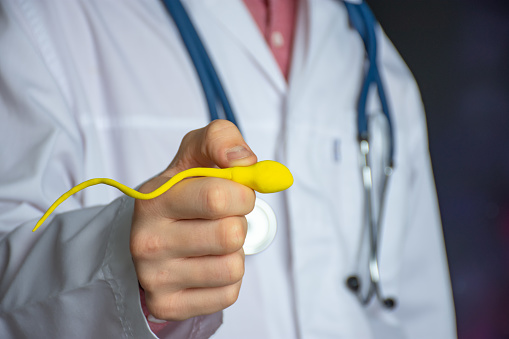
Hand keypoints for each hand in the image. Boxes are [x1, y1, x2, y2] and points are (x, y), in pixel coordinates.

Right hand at [130, 120, 257, 320]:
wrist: (153, 232)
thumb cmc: (183, 190)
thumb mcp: (196, 153)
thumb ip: (221, 139)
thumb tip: (245, 161)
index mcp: (153, 199)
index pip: (218, 198)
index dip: (243, 194)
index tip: (236, 193)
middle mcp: (146, 241)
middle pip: (230, 235)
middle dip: (239, 223)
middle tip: (222, 219)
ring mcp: (154, 278)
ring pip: (233, 267)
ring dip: (234, 252)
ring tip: (213, 242)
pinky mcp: (168, 305)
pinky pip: (228, 293)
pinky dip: (228, 278)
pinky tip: (208, 264)